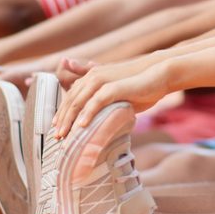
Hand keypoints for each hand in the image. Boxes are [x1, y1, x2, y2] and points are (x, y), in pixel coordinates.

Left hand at [52, 60, 171, 138]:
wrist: (158, 77)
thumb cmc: (139, 86)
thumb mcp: (117, 93)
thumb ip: (103, 100)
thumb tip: (93, 116)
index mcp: (92, 77)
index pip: (71, 97)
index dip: (62, 113)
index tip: (56, 129)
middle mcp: (92, 77)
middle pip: (71, 100)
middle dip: (61, 119)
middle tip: (56, 137)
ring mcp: (102, 81)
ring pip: (79, 102)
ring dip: (69, 120)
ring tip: (63, 135)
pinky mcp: (113, 87)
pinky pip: (96, 102)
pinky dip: (87, 114)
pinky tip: (81, 126)